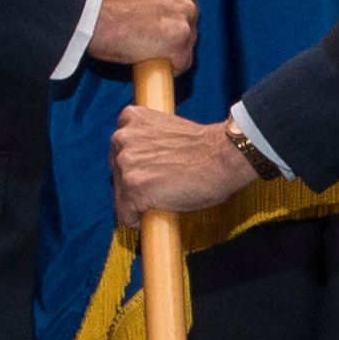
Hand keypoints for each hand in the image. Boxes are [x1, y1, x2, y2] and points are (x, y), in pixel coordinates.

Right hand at [86, 0, 197, 72]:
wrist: (89, 10)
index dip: (170, 6)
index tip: (156, 14)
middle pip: (190, 14)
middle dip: (173, 24)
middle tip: (148, 31)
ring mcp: (185, 10)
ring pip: (188, 38)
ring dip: (172, 45)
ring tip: (145, 45)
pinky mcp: (180, 36)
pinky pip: (183, 60)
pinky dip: (170, 65)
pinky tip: (151, 60)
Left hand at [109, 107, 255, 224]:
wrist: (222, 157)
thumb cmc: (203, 147)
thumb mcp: (165, 130)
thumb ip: (146, 140)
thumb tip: (141, 162)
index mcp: (130, 118)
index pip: (119, 150)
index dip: (135, 166)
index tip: (148, 173)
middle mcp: (122, 138)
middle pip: (116, 173)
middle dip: (134, 184)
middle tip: (159, 187)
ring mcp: (126, 163)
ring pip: (120, 196)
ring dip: (137, 202)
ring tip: (162, 198)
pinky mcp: (133, 187)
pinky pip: (126, 215)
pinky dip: (139, 220)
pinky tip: (158, 211)